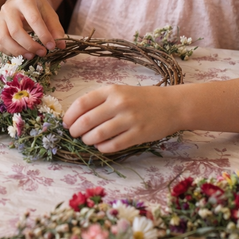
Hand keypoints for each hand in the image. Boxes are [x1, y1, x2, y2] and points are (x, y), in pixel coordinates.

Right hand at [0, 0, 65, 58]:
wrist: (22, 0)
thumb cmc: (37, 8)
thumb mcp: (49, 13)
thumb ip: (55, 28)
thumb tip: (60, 45)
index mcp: (24, 1)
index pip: (33, 19)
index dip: (43, 35)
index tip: (52, 46)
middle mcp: (8, 8)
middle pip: (16, 31)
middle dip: (30, 45)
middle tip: (42, 53)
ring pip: (4, 39)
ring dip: (18, 51)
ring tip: (32, 56)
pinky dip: (10, 52)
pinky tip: (22, 53)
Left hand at [63, 84, 177, 152]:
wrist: (172, 105)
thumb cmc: (142, 99)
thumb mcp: (120, 91)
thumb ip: (100, 101)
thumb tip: (75, 117)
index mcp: (111, 90)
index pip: (82, 103)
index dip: (70, 116)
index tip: (66, 123)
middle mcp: (119, 103)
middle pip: (86, 121)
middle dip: (75, 130)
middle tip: (74, 134)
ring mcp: (129, 119)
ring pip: (98, 135)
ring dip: (88, 140)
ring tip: (88, 140)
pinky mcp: (138, 134)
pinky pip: (113, 145)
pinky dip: (102, 148)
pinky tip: (101, 146)